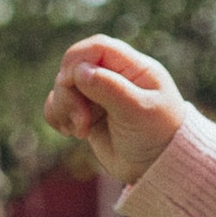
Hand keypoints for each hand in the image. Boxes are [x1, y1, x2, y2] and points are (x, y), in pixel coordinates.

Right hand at [44, 35, 187, 184]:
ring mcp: (98, 95)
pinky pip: (58, 104)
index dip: (78, 60)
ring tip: (81, 131)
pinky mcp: (86, 114)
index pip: (97, 47)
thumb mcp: (139, 111)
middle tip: (82, 120)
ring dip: (63, 106)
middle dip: (69, 91)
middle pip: (74, 66)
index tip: (72, 83)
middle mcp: (114, 77)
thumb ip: (110, 89)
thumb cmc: (158, 137)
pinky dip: (57, 115)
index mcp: (133, 68)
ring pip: (63, 86)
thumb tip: (80, 71)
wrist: (158, 169)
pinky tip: (71, 132)